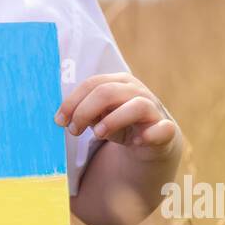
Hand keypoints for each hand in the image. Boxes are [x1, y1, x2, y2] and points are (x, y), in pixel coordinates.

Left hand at [55, 73, 180, 160]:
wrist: (152, 141)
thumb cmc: (121, 124)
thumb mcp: (100, 116)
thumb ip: (85, 112)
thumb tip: (64, 118)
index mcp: (118, 82)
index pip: (92, 84)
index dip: (72, 102)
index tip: (59, 120)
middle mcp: (136, 91)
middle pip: (107, 92)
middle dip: (85, 111)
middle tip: (73, 130)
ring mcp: (153, 108)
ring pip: (136, 105)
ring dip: (112, 120)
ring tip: (97, 134)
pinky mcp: (166, 129)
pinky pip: (162, 128)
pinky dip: (149, 134)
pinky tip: (136, 142)